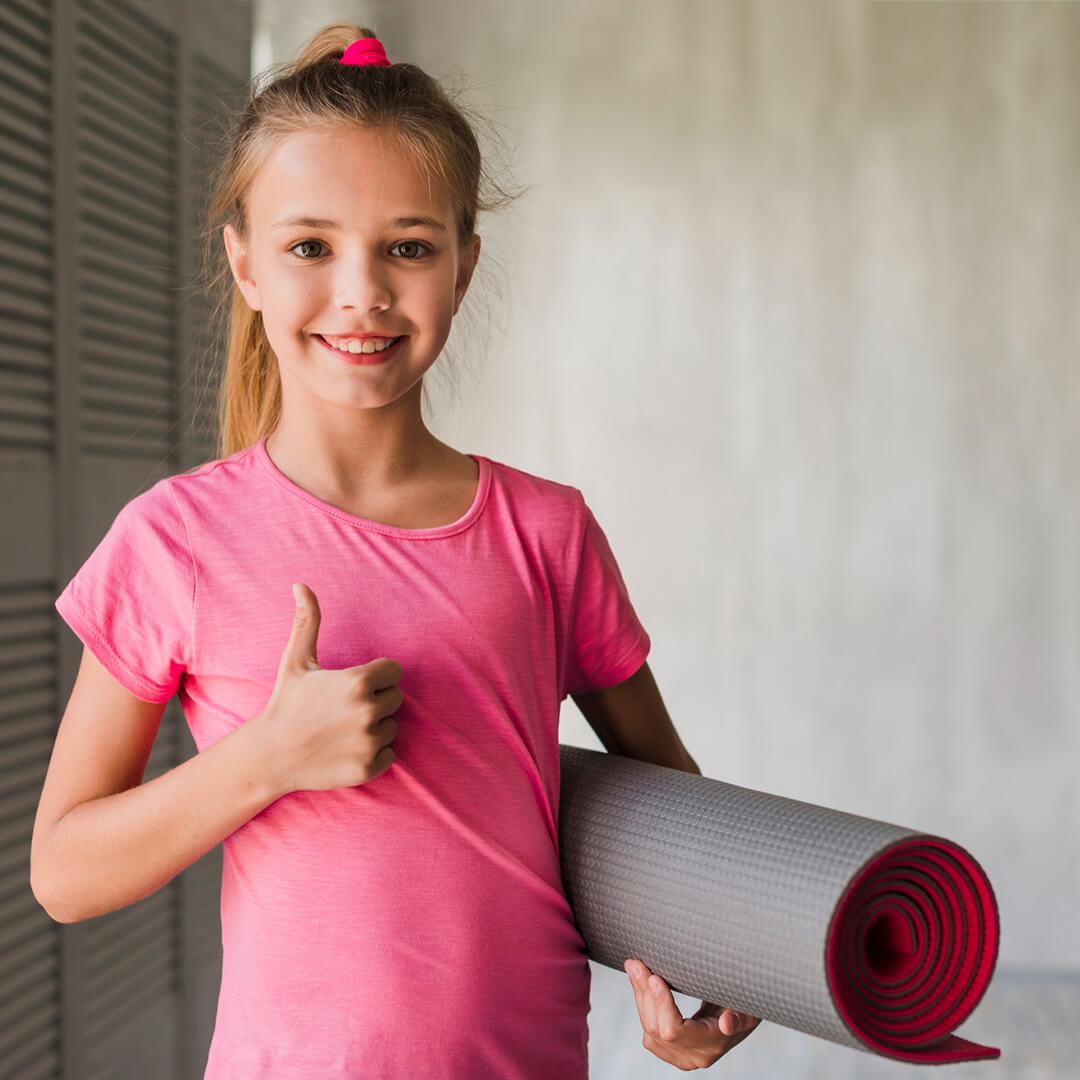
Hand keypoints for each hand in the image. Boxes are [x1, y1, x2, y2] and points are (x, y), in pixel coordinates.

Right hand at [251, 583, 404, 794]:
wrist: (269, 755)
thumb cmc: (285, 703)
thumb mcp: (295, 660)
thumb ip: (307, 621)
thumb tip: (300, 585)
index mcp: (358, 681)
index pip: (394, 671)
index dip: (376, 676)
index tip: (354, 685)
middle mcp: (368, 711)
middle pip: (396, 698)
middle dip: (376, 701)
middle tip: (344, 709)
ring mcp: (369, 741)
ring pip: (392, 727)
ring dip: (375, 727)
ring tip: (343, 729)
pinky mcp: (368, 768)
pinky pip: (389, 754)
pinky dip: (374, 753)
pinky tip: (346, 748)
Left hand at [624, 958, 761, 1069]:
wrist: (741, 1018)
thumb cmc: (745, 1006)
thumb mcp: (748, 1007)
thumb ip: (738, 1017)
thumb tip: (728, 1024)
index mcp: (711, 1045)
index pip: (675, 1030)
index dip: (662, 1004)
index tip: (654, 978)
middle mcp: (694, 1056)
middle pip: (657, 1028)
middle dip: (644, 993)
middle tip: (636, 963)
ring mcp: (680, 1056)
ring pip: (649, 1029)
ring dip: (640, 996)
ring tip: (636, 968)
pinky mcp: (671, 1051)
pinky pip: (649, 1031)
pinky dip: (643, 1006)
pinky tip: (642, 984)